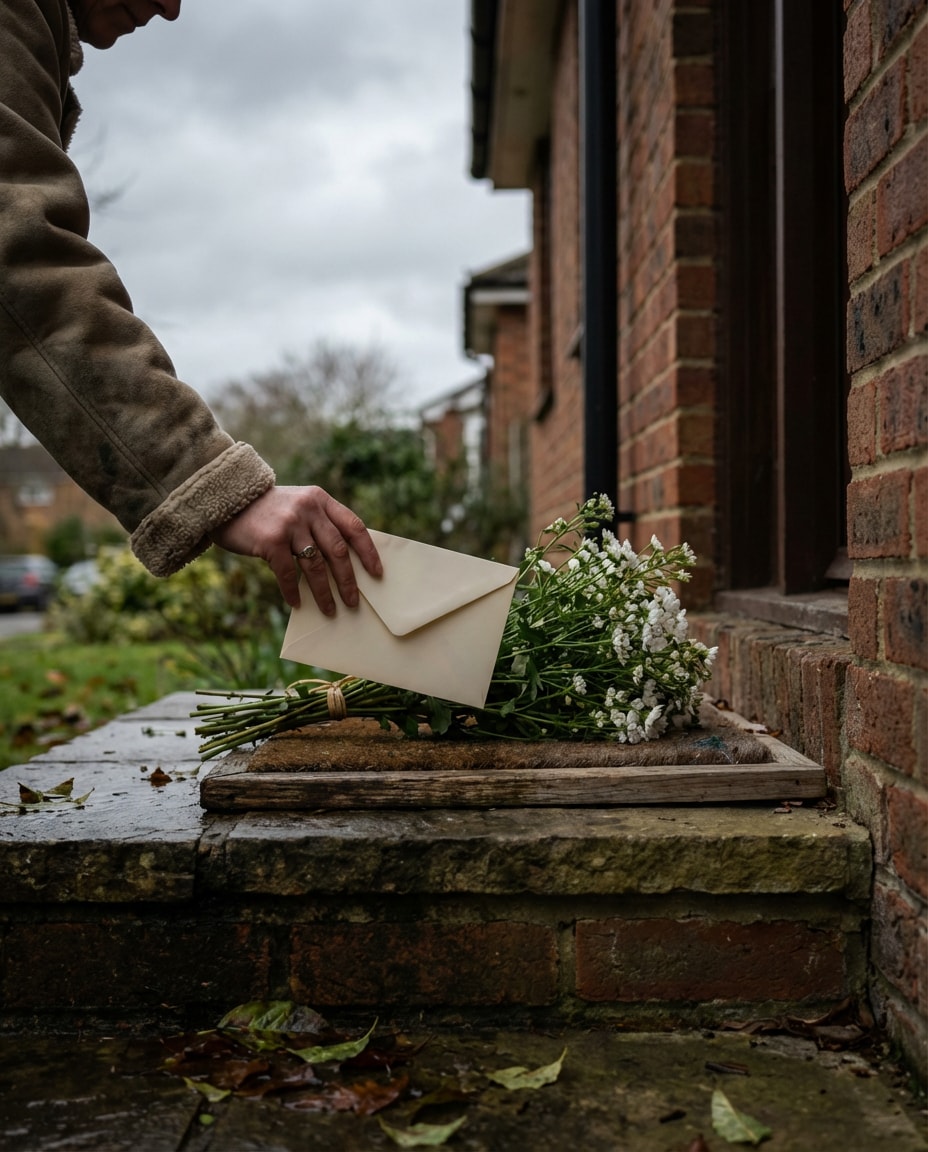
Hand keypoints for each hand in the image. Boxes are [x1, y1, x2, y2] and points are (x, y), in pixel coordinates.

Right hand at [210, 485, 381, 614]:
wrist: (227, 498)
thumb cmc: (268, 511)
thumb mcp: (299, 505)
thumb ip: (320, 523)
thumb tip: (344, 562)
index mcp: (321, 500)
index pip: (354, 527)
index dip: (368, 552)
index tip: (377, 573)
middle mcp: (309, 509)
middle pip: (338, 551)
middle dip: (348, 580)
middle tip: (353, 601)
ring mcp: (290, 524)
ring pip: (315, 565)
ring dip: (324, 592)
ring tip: (330, 610)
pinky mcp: (271, 540)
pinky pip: (287, 573)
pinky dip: (293, 591)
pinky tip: (297, 603)